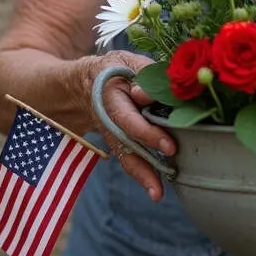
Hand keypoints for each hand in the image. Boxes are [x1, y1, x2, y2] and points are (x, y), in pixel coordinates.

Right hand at [80, 50, 176, 201]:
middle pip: (126, 143)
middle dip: (145, 161)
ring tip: (157, 194)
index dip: (148, 133)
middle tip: (170, 170)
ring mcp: (112, 132)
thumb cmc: (115, 69)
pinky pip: (128, 158)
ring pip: (126, 156)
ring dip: (142, 175)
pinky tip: (155, 190)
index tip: (169, 146)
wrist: (85, 83)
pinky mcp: (118, 141)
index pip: (129, 118)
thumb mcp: (127, 62)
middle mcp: (109, 118)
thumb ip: (142, 74)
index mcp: (110, 96)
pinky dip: (141, 174)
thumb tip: (145, 95)